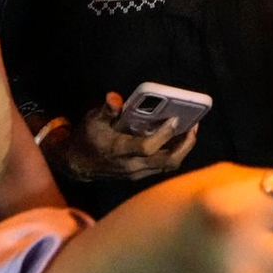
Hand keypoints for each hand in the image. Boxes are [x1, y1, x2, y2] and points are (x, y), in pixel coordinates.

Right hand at [60, 93, 198, 181]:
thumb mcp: (92, 120)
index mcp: (119, 151)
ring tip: (191, 129)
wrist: (77, 164)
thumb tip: (115, 98)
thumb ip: (106, 109)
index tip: (175, 118)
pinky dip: (174, 152)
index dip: (163, 134)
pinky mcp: (140, 174)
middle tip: (194, 126)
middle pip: (166, 162)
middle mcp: (131, 165)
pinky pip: (163, 166)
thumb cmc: (87, 138)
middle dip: (184, 145)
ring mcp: (137, 172)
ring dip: (182, 149)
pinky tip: (178, 138)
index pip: (147, 148)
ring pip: (167, 166)